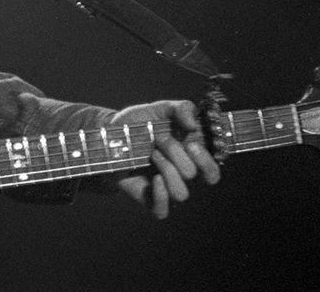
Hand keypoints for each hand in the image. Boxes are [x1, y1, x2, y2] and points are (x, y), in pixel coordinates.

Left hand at [109, 99, 219, 218]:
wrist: (108, 135)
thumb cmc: (138, 123)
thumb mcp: (160, 109)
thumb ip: (182, 108)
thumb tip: (194, 125)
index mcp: (190, 157)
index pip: (212, 172)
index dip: (206, 160)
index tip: (190, 142)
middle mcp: (180, 174)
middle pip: (194, 176)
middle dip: (178, 156)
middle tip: (161, 142)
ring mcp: (165, 187)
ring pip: (181, 193)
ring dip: (168, 171)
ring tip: (152, 154)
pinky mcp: (148, 198)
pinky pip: (162, 211)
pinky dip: (161, 195)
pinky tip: (154, 178)